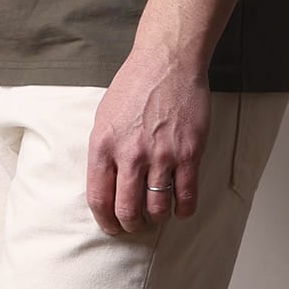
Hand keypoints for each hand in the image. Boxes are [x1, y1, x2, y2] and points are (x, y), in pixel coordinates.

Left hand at [86, 47, 210, 234]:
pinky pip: (185, 197)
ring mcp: (161, 155)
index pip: (99, 199)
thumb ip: (104, 151)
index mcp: (104, 144)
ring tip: (157, 212)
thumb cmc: (135, 85)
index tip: (112, 227)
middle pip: (128, 211)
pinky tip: (179, 208)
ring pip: (157, 208)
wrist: (167, 62)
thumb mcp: (104, 116)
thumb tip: (106, 185)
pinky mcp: (188, 153)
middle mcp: (130, 153)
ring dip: (157, 217)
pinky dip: (182, 210)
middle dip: (132, 225)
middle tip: (137, 224)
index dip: (105, 221)